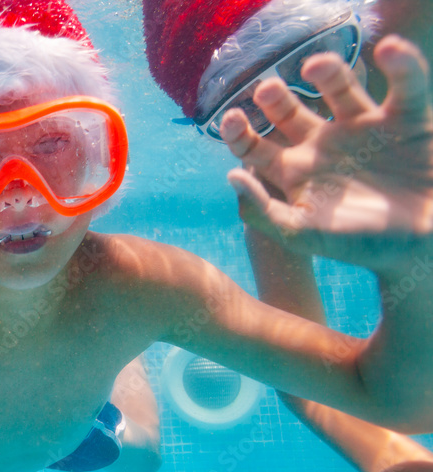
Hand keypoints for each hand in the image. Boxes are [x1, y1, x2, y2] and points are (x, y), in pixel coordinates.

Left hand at [221, 35, 432, 277]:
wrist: (422, 247)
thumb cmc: (361, 245)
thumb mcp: (302, 234)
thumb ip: (263, 210)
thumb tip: (230, 175)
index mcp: (295, 171)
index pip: (254, 146)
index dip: (238, 132)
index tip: (231, 118)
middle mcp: (324, 144)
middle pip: (289, 111)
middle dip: (275, 97)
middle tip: (266, 89)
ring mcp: (363, 128)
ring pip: (339, 87)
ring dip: (327, 71)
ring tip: (314, 66)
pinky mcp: (406, 118)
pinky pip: (404, 84)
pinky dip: (402, 64)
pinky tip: (388, 51)